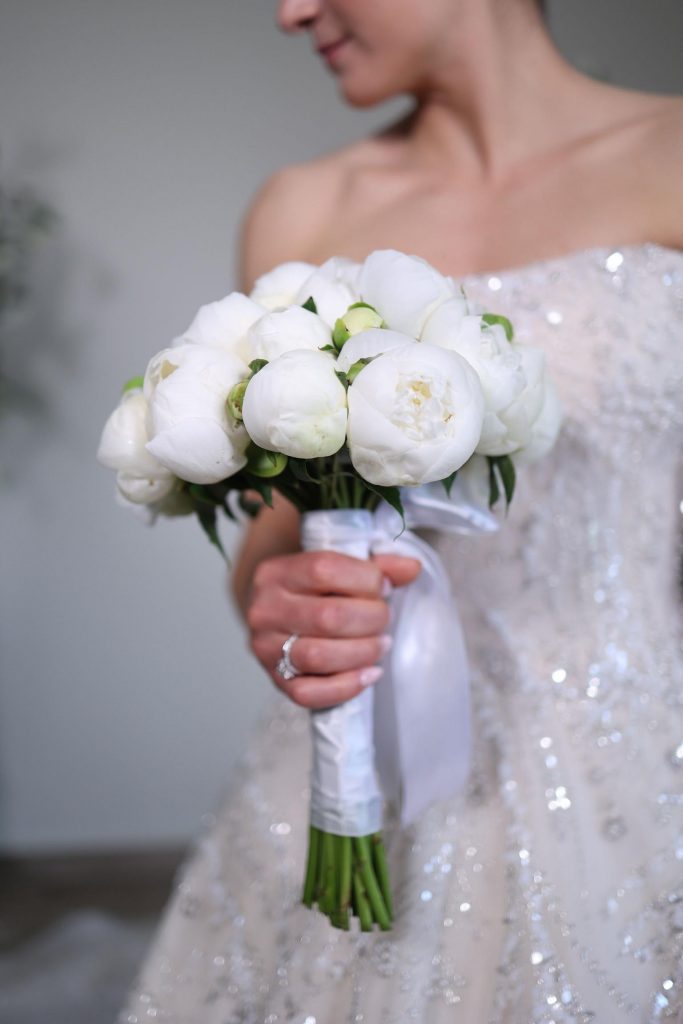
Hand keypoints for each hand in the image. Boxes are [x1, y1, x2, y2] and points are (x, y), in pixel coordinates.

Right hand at [246, 550, 421, 708]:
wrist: (274, 617)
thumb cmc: (311, 590)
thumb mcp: (335, 568)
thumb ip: (375, 565)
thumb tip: (411, 569)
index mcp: (276, 572)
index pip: (323, 569)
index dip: (365, 578)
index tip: (383, 586)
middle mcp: (264, 609)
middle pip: (327, 616)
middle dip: (371, 619)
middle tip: (384, 618)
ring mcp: (266, 648)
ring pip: (319, 656)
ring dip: (363, 652)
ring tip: (381, 644)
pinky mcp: (277, 681)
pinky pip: (310, 693)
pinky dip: (347, 686)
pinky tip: (370, 673)